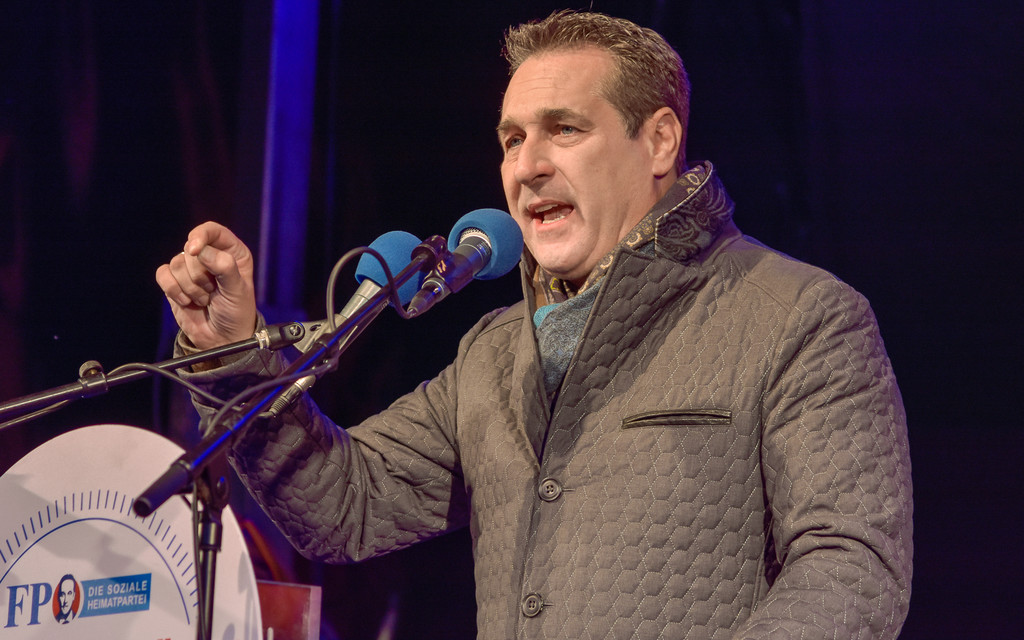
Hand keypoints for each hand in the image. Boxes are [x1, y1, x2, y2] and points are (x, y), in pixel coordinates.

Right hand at [156, 221, 256, 349]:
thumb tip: (200, 251)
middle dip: (200, 276)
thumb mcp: (237, 290)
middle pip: (191, 249)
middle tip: (212, 292)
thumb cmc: (236, 313)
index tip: (194, 249)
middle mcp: (211, 255)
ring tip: (204, 299)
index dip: (200, 236)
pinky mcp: (175, 281)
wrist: (222, 338)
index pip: (212, 231)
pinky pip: (162, 274)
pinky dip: (173, 290)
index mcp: (232, 252)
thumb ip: (224, 267)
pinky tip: (187, 301)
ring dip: (189, 287)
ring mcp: (191, 268)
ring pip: (176, 263)